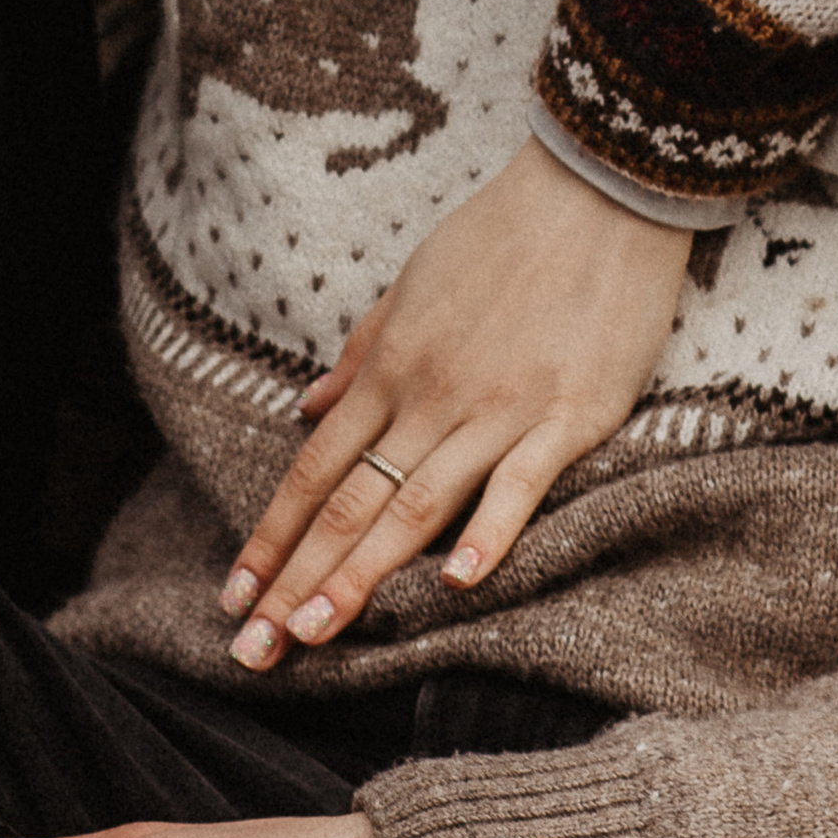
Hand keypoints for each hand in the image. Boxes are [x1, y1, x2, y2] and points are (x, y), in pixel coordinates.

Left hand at [223, 135, 691, 661]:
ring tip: (317, 635)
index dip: (273, 537)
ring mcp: (501, 408)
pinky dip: (487, 534)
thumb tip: (306, 406)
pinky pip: (520, 483)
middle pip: (352, 503)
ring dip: (361, 576)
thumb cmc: (507, 231)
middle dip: (297, 580)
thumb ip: (362, 351)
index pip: (316, 469)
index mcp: (394, 366)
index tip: (236, 595)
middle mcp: (433, 395)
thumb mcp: (414, 282)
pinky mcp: (570, 414)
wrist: (601, 188)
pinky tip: (456, 584)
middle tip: (255, 649)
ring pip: (417, 506)